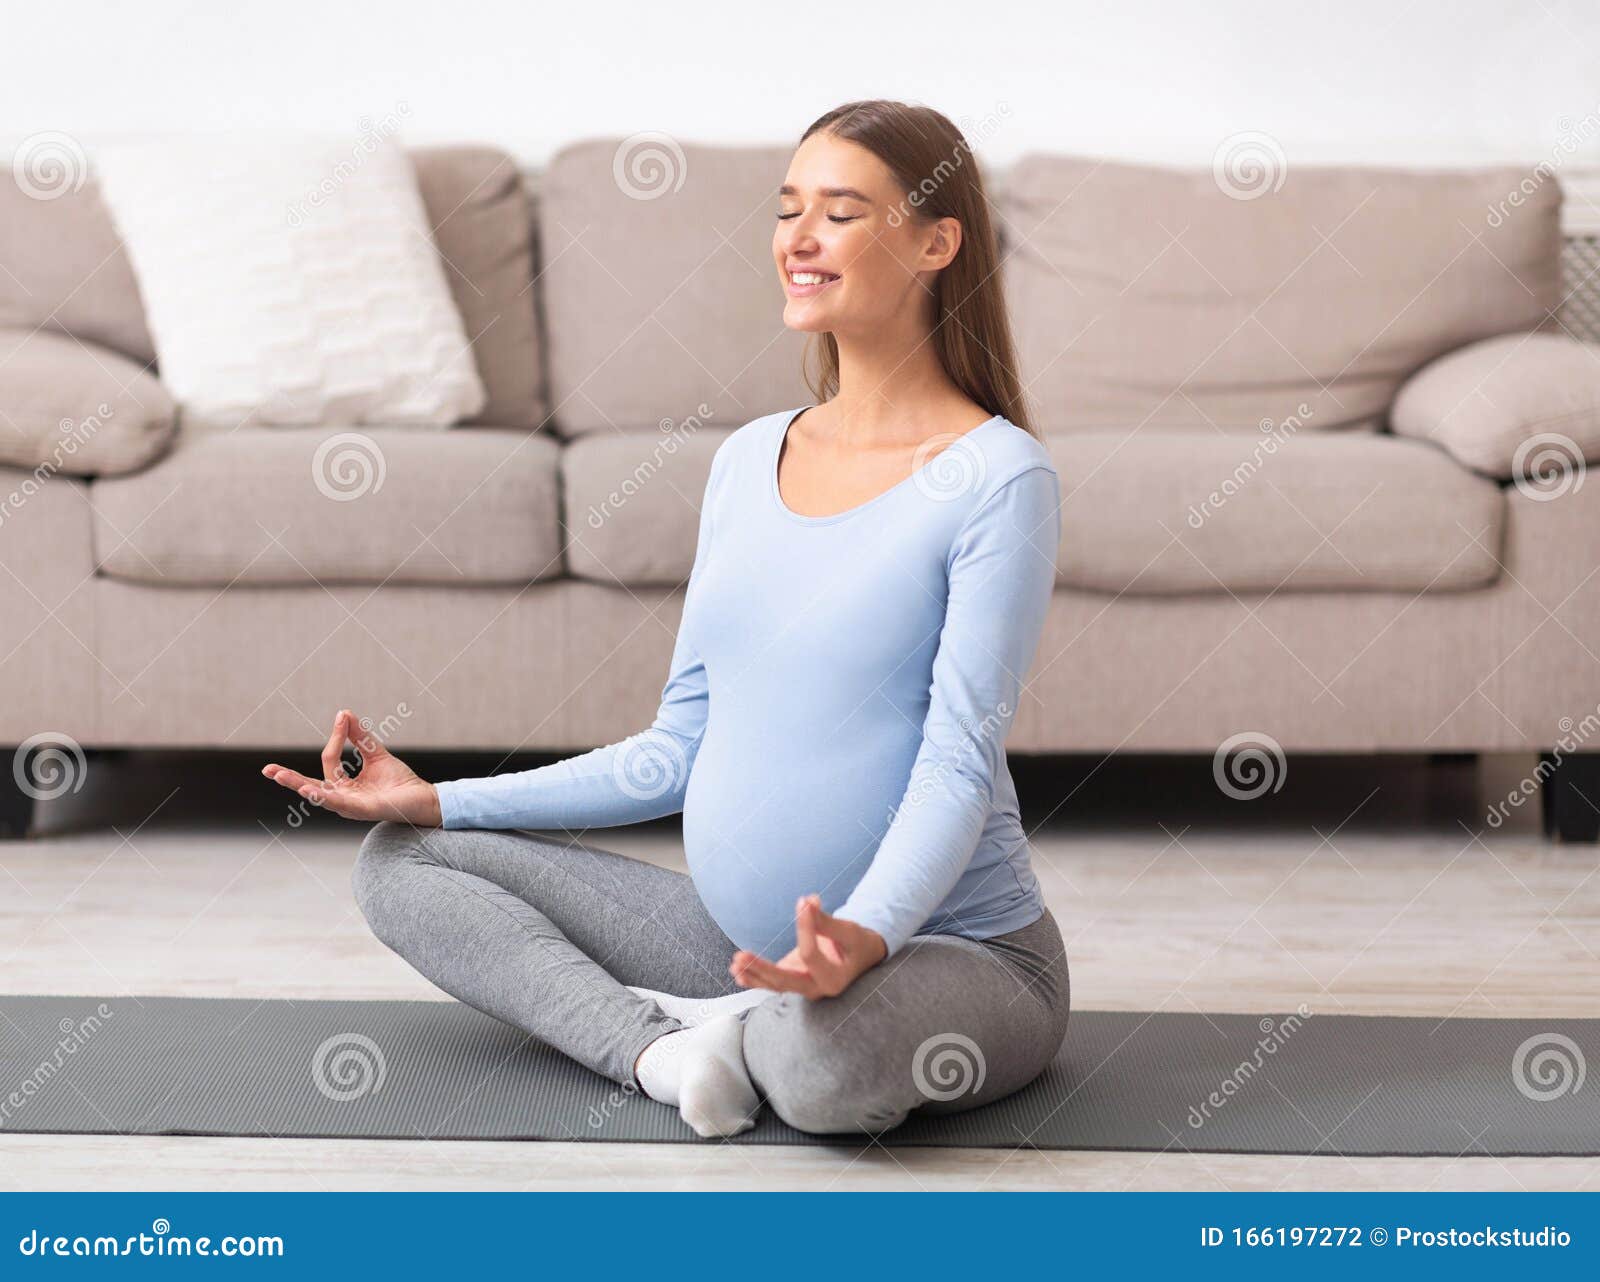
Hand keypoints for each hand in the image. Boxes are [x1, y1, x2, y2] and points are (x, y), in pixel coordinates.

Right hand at [261, 709, 441, 825]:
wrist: (423, 798)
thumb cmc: (399, 781)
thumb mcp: (376, 754)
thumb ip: (359, 737)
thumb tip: (343, 714)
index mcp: (344, 786)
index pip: (329, 760)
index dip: (335, 738)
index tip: (342, 718)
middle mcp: (343, 798)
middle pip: (312, 787)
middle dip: (290, 779)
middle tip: (268, 770)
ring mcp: (352, 806)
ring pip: (322, 797)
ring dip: (303, 787)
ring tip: (284, 778)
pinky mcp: (365, 810)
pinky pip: (342, 804)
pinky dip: (326, 797)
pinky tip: (312, 790)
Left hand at [728, 894, 887, 999]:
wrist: (861, 958)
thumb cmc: (857, 944)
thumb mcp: (849, 932)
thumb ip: (826, 921)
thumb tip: (807, 902)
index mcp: (834, 979)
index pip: (811, 955)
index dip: (805, 928)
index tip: (803, 904)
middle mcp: (817, 989)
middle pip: (785, 981)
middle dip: (762, 969)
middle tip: (741, 956)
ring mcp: (804, 987)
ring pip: (775, 985)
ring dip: (753, 974)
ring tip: (735, 963)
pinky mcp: (795, 980)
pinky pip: (772, 984)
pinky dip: (754, 979)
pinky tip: (737, 973)